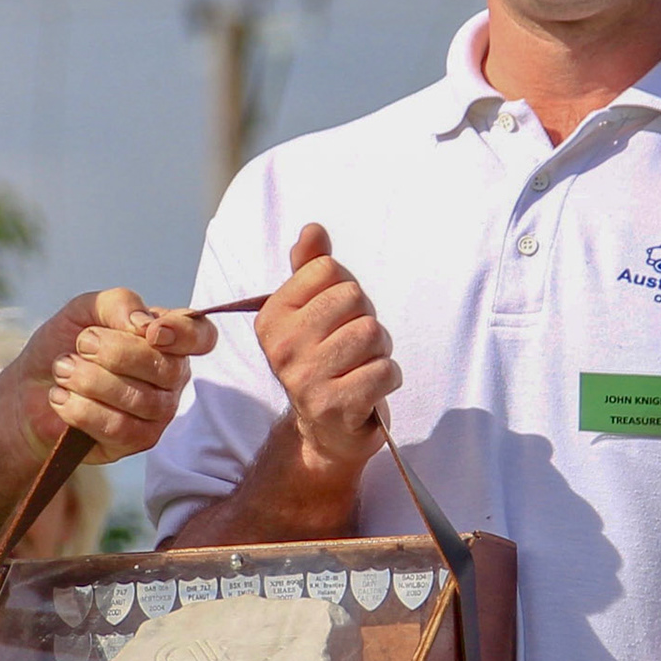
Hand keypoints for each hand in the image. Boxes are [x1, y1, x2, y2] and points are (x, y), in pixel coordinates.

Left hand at [16, 288, 215, 462]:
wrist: (30, 387)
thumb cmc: (64, 345)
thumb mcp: (85, 310)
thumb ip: (118, 303)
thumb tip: (144, 323)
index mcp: (167, 338)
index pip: (200, 335)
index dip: (182, 333)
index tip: (150, 331)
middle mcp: (171, 375)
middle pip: (165, 367)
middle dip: (113, 352)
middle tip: (80, 345)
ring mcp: (158, 412)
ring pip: (139, 400)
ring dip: (89, 381)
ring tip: (62, 370)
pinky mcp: (136, 442)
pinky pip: (119, 428)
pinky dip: (81, 410)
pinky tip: (61, 397)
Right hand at [256, 222, 400, 476]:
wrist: (324, 430)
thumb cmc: (323, 359)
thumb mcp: (310, 311)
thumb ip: (310, 267)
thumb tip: (313, 229)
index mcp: (271, 317)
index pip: (327, 269)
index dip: (344, 288)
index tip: (335, 316)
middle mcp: (282, 347)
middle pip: (353, 297)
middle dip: (366, 317)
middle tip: (353, 345)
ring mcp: (306, 379)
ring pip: (372, 332)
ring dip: (380, 350)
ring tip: (362, 365)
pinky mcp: (336, 407)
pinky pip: (385, 371)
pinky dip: (389, 377)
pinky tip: (371, 388)